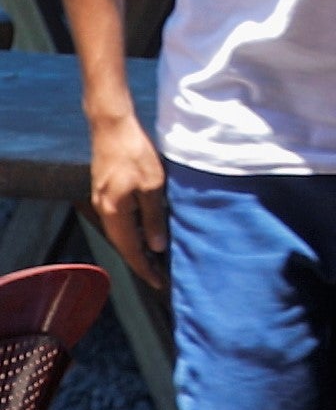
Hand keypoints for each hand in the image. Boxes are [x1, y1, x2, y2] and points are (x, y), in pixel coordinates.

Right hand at [87, 108, 165, 287]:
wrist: (112, 127)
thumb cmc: (135, 153)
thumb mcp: (152, 186)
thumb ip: (153, 217)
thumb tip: (156, 246)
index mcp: (114, 212)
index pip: (130, 250)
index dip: (144, 268)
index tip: (158, 283)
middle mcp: (104, 209)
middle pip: (122, 244)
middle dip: (140, 261)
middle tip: (159, 275)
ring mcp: (102, 200)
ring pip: (120, 232)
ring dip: (137, 247)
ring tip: (156, 258)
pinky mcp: (106, 191)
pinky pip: (119, 220)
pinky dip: (132, 231)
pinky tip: (146, 232)